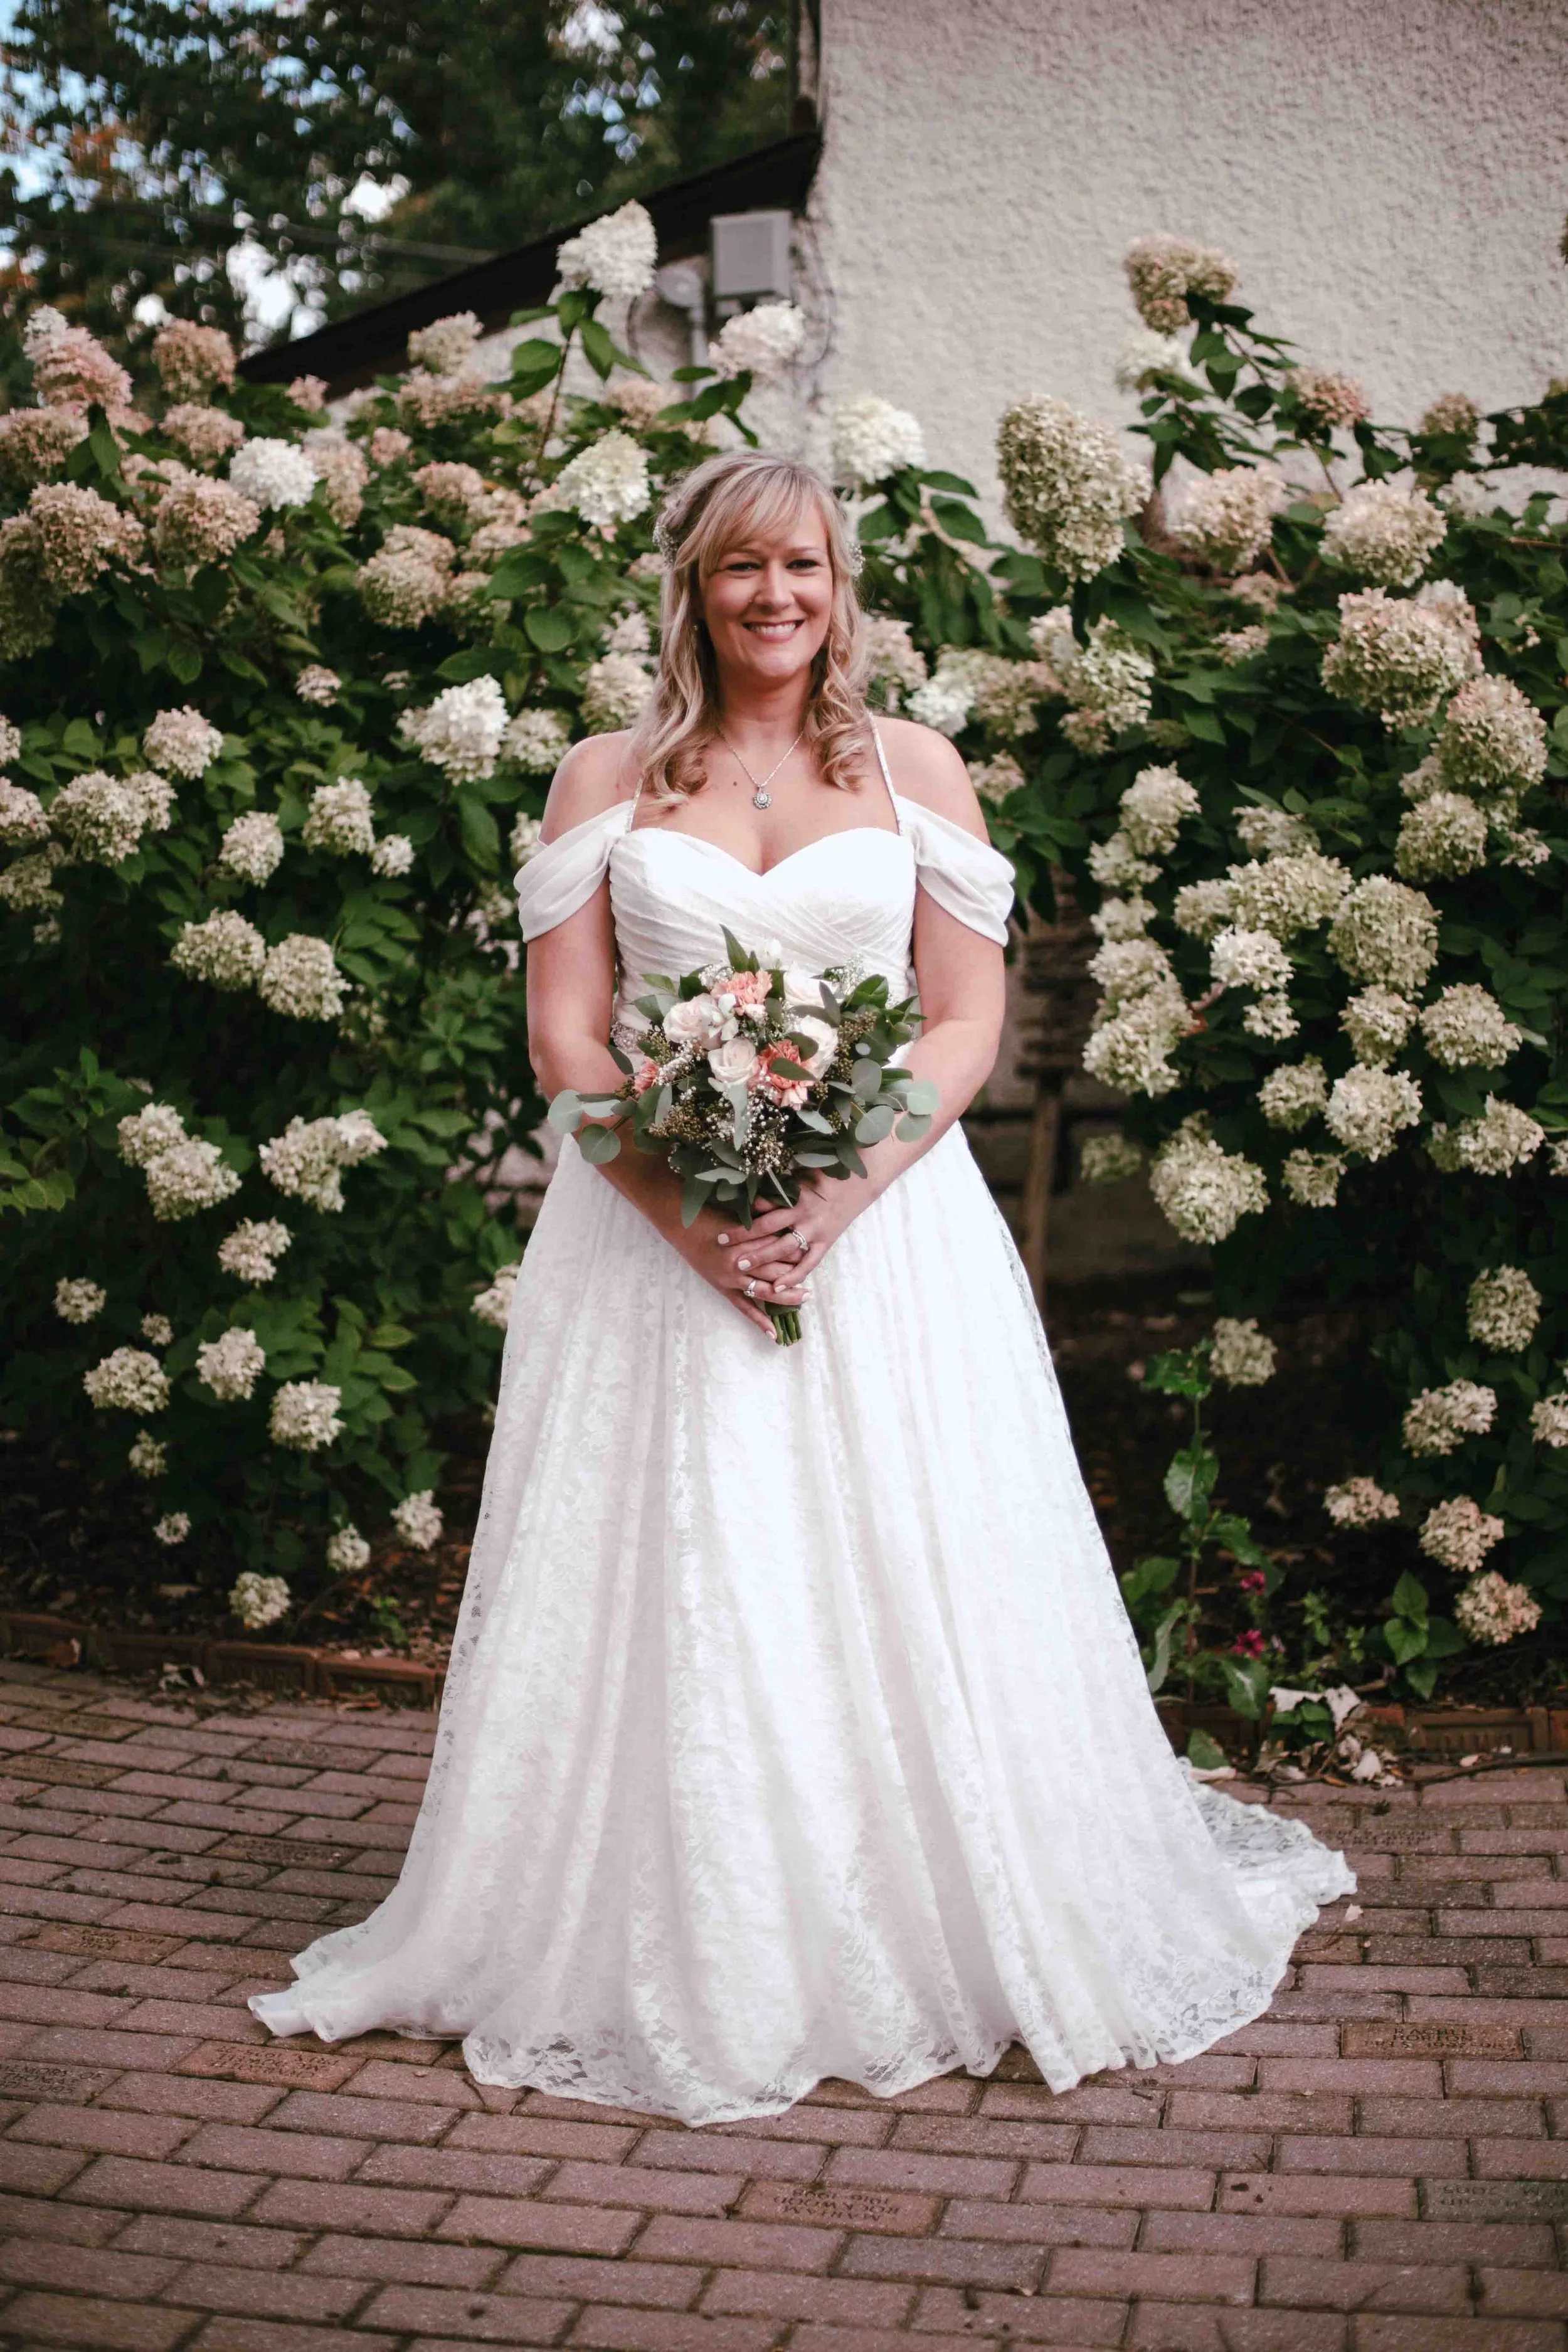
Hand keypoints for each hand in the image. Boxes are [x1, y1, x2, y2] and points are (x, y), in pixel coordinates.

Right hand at [669, 1200, 812, 1337]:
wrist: (681, 1222)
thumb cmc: (711, 1212)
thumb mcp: (741, 1213)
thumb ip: (763, 1219)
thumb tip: (788, 1222)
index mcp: (749, 1239)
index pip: (782, 1248)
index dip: (799, 1250)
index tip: (812, 1250)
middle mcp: (743, 1261)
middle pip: (778, 1270)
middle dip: (798, 1273)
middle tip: (815, 1274)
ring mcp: (732, 1278)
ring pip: (766, 1291)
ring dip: (787, 1295)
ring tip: (805, 1297)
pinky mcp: (723, 1287)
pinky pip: (744, 1308)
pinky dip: (759, 1320)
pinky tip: (774, 1333)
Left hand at [712, 1172, 862, 1298]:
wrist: (858, 1182)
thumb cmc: (825, 1174)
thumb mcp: (800, 1174)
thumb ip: (778, 1184)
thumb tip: (751, 1185)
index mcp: (794, 1195)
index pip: (762, 1205)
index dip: (742, 1214)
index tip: (721, 1221)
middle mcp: (802, 1213)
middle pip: (767, 1227)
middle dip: (743, 1237)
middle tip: (721, 1244)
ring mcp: (814, 1230)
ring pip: (783, 1248)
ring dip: (761, 1257)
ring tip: (741, 1266)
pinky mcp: (825, 1242)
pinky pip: (807, 1264)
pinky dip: (792, 1277)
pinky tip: (777, 1288)